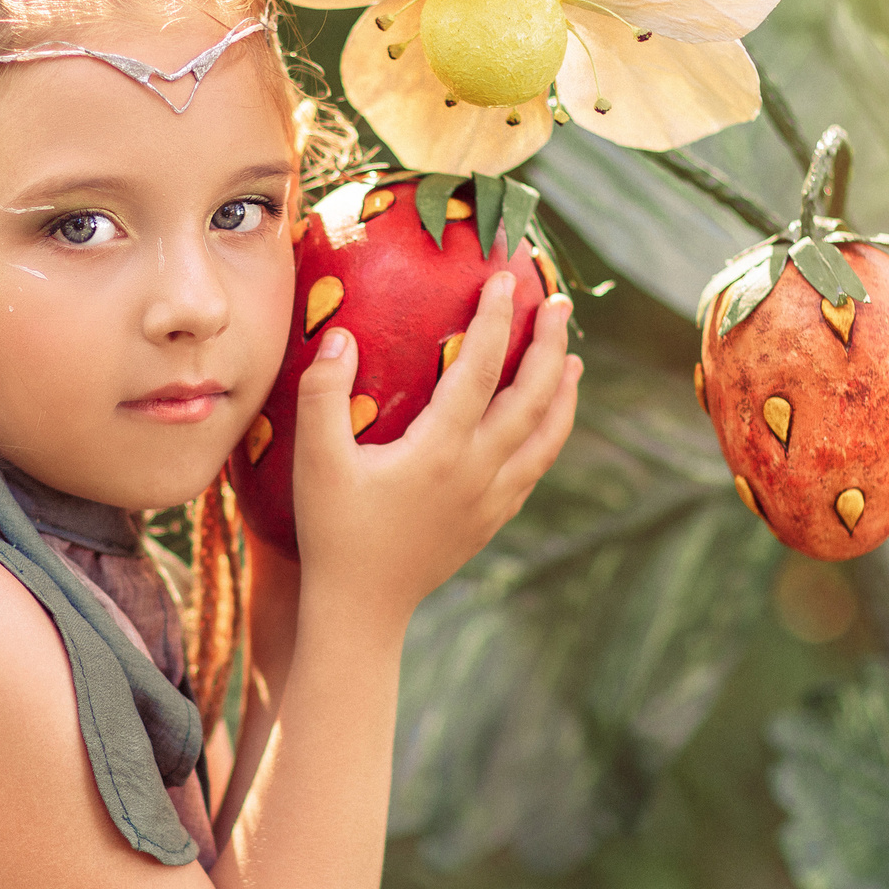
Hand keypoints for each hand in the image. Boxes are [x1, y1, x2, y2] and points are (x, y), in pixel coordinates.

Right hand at [287, 272, 580, 625]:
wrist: (362, 609)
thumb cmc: (333, 531)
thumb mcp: (316, 460)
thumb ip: (323, 393)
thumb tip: (340, 335)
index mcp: (441, 449)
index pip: (480, 368)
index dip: (494, 318)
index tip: (501, 279)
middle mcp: (479, 471)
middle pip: (532, 397)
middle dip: (549, 346)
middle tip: (557, 304)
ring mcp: (492, 499)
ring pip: (547, 437)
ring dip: (563, 394)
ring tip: (573, 360)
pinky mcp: (492, 520)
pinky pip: (535, 469)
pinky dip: (550, 436)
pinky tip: (545, 423)